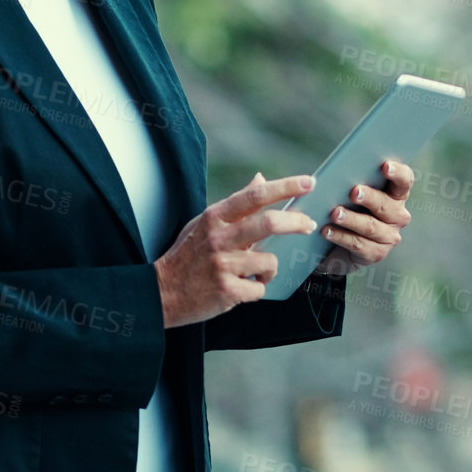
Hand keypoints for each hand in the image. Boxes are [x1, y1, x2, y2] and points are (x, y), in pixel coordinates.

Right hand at [154, 172, 317, 327]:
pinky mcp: (227, 290)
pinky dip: (258, 288)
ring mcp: (223, 265)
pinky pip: (260, 288)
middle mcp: (219, 238)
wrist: (162, 292)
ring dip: (271, 268)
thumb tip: (261, 179)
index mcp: (215, 217)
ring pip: (269, 260)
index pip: (255, 196)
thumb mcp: (205, 223)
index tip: (308, 182)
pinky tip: (244, 287)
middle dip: (296, 222)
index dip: (285, 187)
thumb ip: (236, 203)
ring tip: (258, 272)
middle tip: (309, 225)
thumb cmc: (188, 255)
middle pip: (269, 223)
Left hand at [312, 159, 413, 277]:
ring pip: (370, 226)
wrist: (338, 245)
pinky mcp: (376, 253)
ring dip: (351, 219)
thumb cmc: (348, 209)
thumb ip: (354, 181)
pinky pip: (358, 244)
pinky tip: (327, 231)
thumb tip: (342, 171)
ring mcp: (388, 236)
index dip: (398, 173)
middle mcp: (397, 216)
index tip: (385, 166)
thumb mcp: (352, 194)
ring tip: (335, 213)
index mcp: (396, 195)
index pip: (404, 181)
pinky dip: (341, 236)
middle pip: (386, 205)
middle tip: (353, 192)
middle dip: (369, 197)